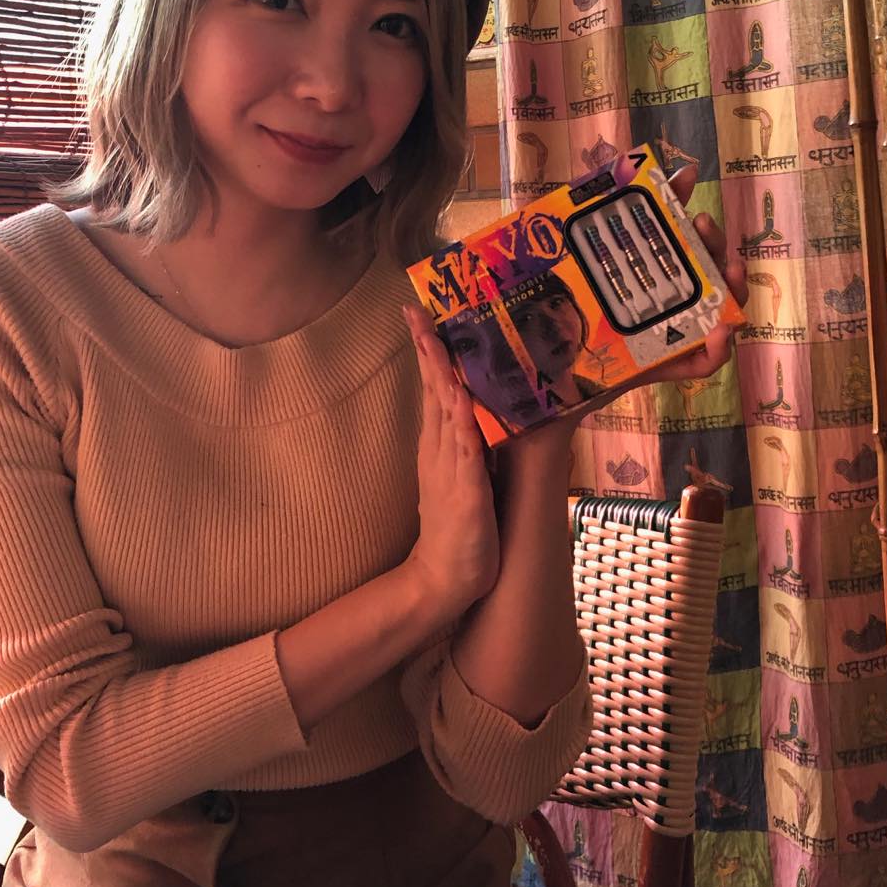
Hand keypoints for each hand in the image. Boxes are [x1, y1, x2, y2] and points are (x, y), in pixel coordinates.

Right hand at [403, 304, 500, 620]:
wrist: (444, 577)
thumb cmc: (460, 526)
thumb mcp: (464, 474)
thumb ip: (465, 441)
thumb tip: (472, 409)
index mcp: (440, 443)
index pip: (435, 386)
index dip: (429, 349)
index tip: (418, 313)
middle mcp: (440, 449)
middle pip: (433, 388)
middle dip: (426, 347)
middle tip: (415, 309)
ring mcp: (450, 468)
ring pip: (445, 411)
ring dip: (441, 373)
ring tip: (433, 336)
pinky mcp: (465, 491)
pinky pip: (464, 451)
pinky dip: (461, 422)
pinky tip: (460, 397)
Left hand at [615, 155, 748, 387]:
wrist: (571, 352)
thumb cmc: (601, 298)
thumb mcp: (620, 254)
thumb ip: (653, 214)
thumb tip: (687, 170)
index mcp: (677, 274)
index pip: (703, 249)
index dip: (708, 232)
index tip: (699, 215)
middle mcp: (689, 302)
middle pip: (721, 278)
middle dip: (722, 256)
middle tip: (708, 236)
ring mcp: (689, 335)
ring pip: (727, 315)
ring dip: (735, 295)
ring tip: (729, 276)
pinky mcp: (680, 365)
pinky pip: (709, 361)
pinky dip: (719, 348)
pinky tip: (718, 331)